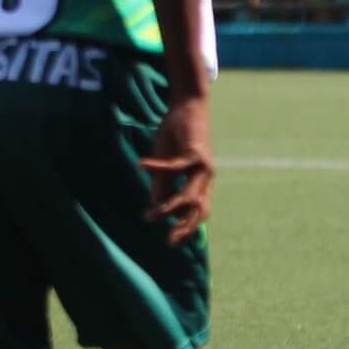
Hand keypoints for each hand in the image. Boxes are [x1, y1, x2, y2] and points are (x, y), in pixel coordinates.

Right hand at [141, 94, 213, 244]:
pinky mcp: (195, 152)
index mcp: (202, 183)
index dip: (189, 228)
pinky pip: (176, 167)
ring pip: (189, 196)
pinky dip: (157, 168)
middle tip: (169, 240)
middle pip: (200, 210)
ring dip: (168, 207)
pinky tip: (141, 166)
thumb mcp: (167, 165)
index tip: (172, 241)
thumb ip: (163, 186)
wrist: (189, 107)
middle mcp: (207, 177)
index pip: (200, 212)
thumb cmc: (177, 138)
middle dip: (185, 227)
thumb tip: (155, 207)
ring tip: (149, 215)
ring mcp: (203, 166)